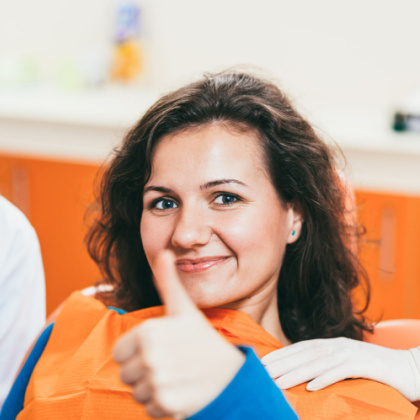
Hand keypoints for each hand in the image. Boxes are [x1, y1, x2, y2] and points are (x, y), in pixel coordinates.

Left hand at [112, 251, 244, 417]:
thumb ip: (167, 282)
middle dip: (144, 371)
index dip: (137, 352)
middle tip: (170, 363)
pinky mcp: (164, 405)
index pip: (119, 353)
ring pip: (136, 392)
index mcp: (147, 332)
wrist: (230, 374)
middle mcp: (148, 357)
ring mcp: (157, 382)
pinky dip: (162, 405)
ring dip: (153, 388)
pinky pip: (148, 409)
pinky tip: (181, 392)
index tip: (159, 349)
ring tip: (176, 377)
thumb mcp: (184, 308)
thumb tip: (164, 253)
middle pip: (126, 374)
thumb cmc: (203, 340)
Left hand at [261, 337, 419, 401]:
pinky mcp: (366, 365)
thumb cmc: (375, 368)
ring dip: (296, 373)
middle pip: (304, 354)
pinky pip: (343, 372)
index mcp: (332, 344)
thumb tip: (305, 373)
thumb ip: (327, 364)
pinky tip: (311, 388)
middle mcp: (338, 345)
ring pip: (318, 363)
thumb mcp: (347, 363)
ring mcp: (351, 353)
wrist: (410, 367)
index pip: (301, 348)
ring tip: (278, 383)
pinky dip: (326, 379)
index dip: (281, 355)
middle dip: (281, 364)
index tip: (263, 363)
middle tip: (262, 372)